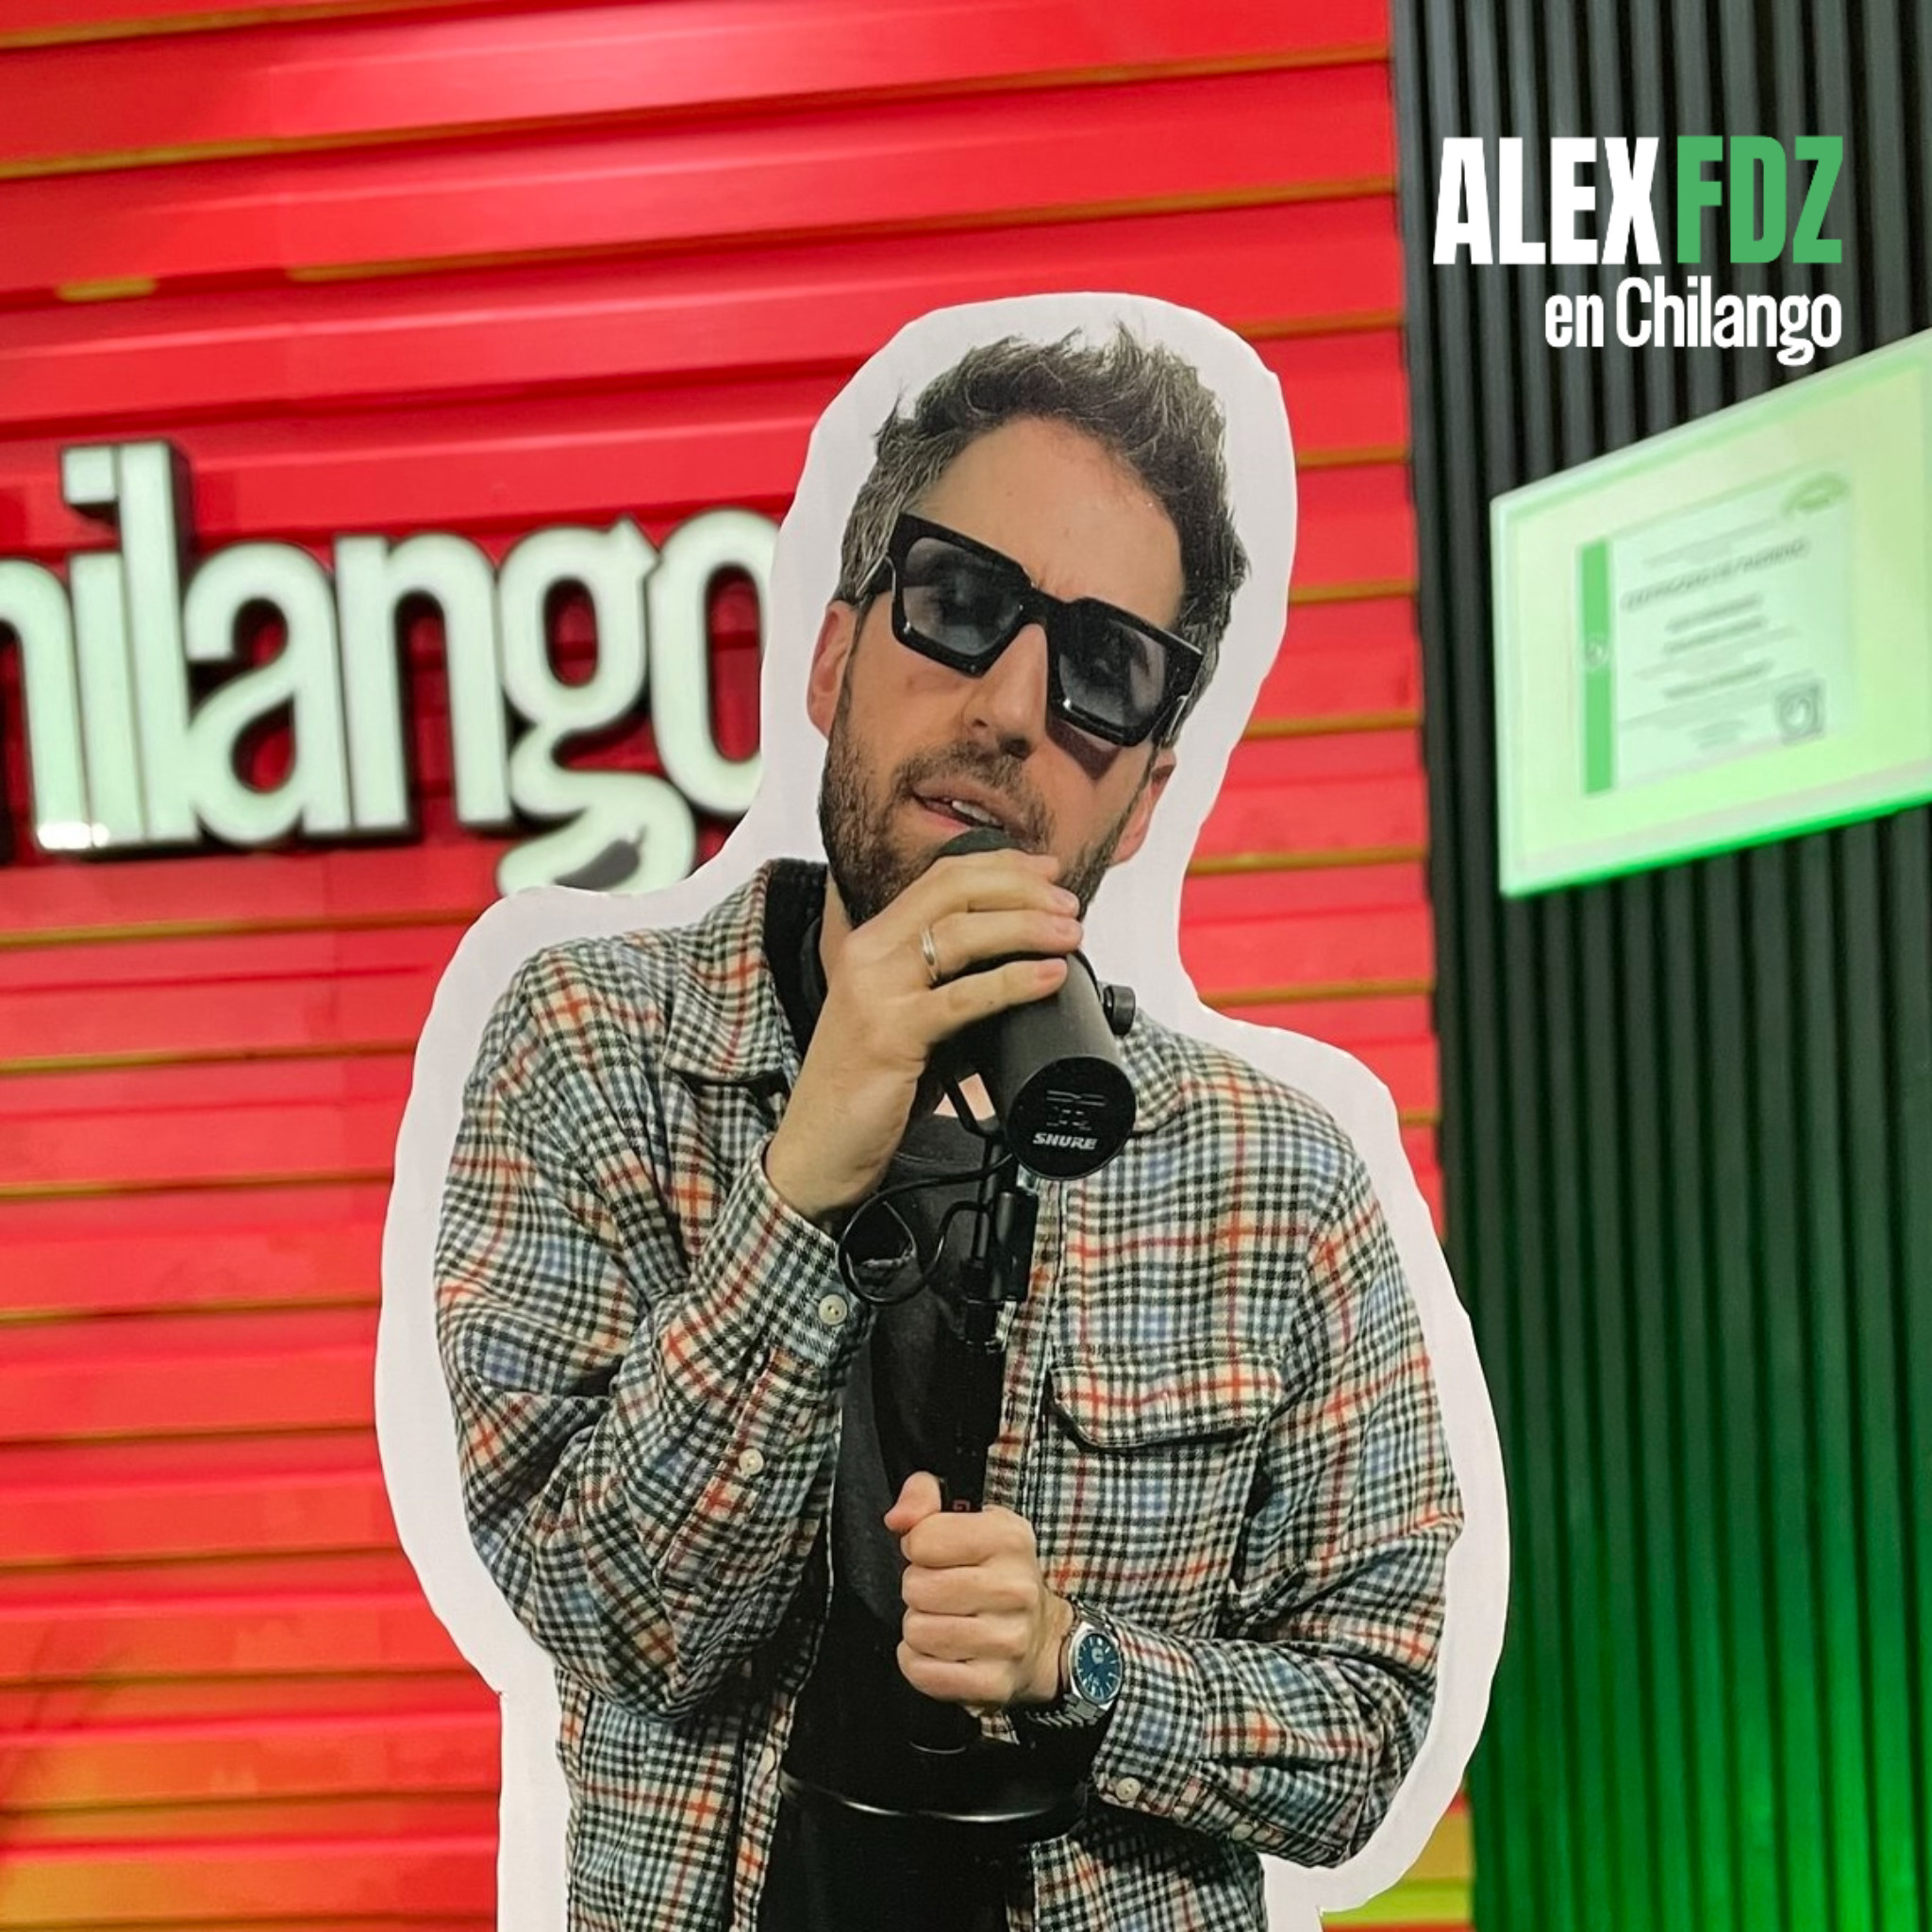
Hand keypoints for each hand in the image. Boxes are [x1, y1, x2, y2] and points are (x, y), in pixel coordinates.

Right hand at [765, 850, 1081, 1222]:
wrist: (816, 1151)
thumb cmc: (865, 1093)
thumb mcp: (912, 1028)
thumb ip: (956, 999)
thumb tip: (1023, 983)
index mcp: (873, 944)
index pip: (941, 879)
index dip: (1001, 867)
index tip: (1049, 871)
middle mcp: (868, 955)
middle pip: (953, 891)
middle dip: (1021, 889)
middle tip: (1068, 906)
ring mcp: (875, 991)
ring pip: (960, 934)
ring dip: (1025, 926)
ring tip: (1070, 936)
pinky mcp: (889, 1033)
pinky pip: (961, 998)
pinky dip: (1012, 981)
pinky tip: (1046, 977)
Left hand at [885, 1472, 1071, 1708]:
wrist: (1041, 1637)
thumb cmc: (995, 1573)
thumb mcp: (969, 1518)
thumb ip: (923, 1498)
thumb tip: (898, 1518)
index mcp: (1009, 1538)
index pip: (922, 1539)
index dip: (918, 1547)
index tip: (938, 1556)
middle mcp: (1015, 1588)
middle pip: (916, 1588)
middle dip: (918, 1590)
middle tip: (943, 1593)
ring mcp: (1007, 1640)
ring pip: (916, 1632)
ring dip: (920, 1627)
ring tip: (947, 1620)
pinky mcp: (994, 1683)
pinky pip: (922, 1673)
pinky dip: (920, 1664)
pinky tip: (943, 1652)